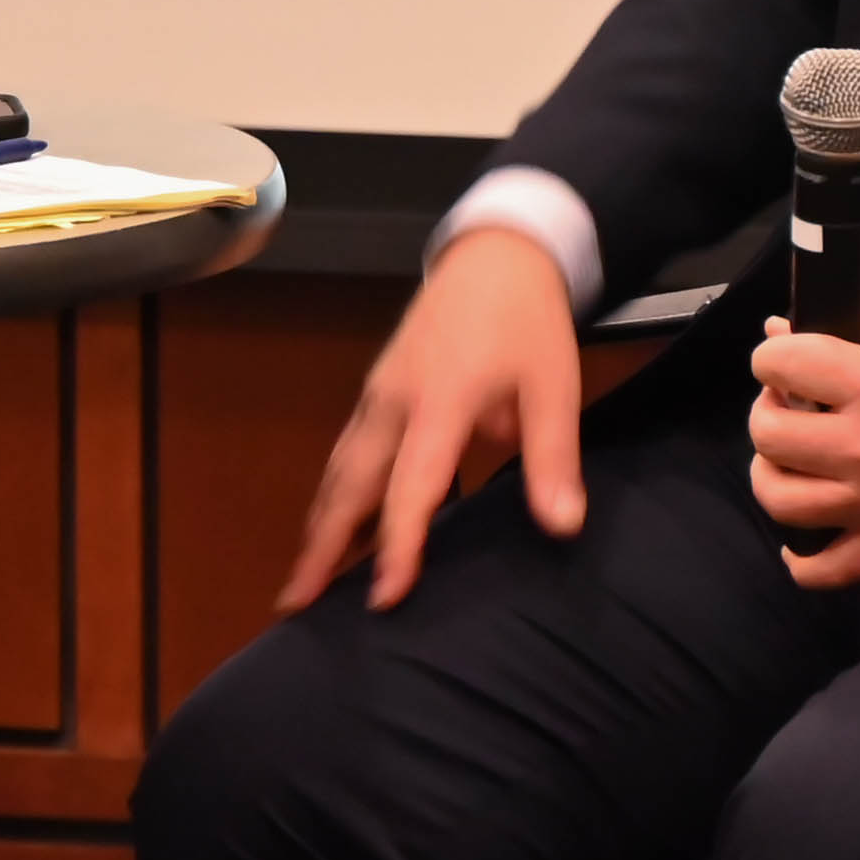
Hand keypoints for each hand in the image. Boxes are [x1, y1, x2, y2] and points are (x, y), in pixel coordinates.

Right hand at [284, 223, 590, 612]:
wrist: (495, 255)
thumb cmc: (528, 321)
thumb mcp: (553, 386)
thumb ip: (552, 459)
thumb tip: (563, 527)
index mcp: (438, 400)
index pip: (411, 488)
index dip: (399, 547)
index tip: (385, 599)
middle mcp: (392, 402)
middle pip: (347, 484)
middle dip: (320, 546)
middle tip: (296, 604)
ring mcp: (378, 394)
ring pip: (338, 470)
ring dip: (319, 526)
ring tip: (304, 581)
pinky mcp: (377, 391)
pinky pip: (347, 453)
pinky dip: (335, 496)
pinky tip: (336, 528)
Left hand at [747, 312, 859, 585]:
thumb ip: (846, 330)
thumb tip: (777, 332)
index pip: (779, 367)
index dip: (770, 358)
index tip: (784, 363)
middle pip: (768, 436)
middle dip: (767, 411)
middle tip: (790, 406)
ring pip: (781, 501)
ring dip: (771, 475)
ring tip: (791, 460)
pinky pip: (831, 571)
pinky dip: (803, 564)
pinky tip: (799, 542)